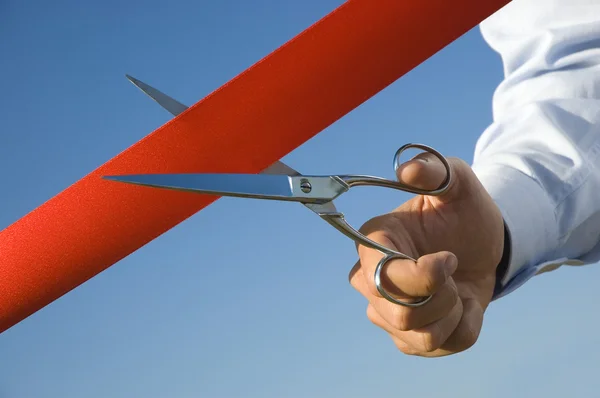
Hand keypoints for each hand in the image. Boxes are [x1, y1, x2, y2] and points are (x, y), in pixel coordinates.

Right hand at [349, 153, 504, 356]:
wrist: (482, 246)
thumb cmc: (462, 212)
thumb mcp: (456, 182)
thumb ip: (435, 169)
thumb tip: (407, 170)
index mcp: (373, 243)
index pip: (381, 276)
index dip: (422, 277)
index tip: (450, 258)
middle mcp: (370, 282)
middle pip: (399, 315)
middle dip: (442, 297)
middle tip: (455, 269)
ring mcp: (387, 314)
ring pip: (420, 337)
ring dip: (453, 312)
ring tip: (457, 287)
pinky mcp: (409, 338)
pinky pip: (440, 348)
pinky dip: (463, 327)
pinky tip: (461, 304)